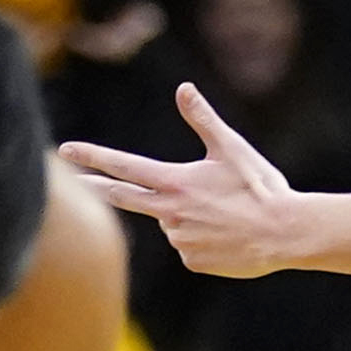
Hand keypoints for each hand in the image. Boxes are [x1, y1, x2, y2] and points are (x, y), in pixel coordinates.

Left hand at [59, 83, 318, 279]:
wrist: (285, 233)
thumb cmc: (260, 187)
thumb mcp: (231, 148)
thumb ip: (203, 119)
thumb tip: (183, 89)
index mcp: (176, 183)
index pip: (123, 167)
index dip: (92, 157)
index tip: (65, 150)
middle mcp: (170, 213)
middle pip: (123, 197)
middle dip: (98, 187)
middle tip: (75, 180)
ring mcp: (179, 240)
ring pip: (172, 222)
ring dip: (187, 215)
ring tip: (226, 213)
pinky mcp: (193, 261)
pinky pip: (189, 246)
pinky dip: (202, 238)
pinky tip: (228, 235)